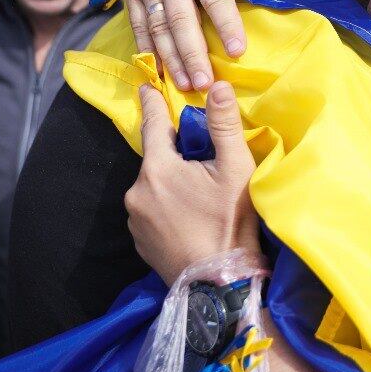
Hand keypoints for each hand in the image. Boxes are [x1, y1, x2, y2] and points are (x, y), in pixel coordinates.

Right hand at [123, 0, 243, 90]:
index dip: (227, 24)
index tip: (239, 51)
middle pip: (182, 19)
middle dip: (194, 53)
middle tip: (206, 83)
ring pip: (159, 28)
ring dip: (171, 60)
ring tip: (186, 85)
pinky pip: (139, 27)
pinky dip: (148, 51)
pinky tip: (158, 74)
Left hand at [125, 81, 259, 284]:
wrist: (219, 286)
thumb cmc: (230, 224)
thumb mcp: (236, 170)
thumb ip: (224, 125)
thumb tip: (217, 86)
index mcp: (157, 169)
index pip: (153, 124)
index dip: (153, 102)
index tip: (146, 85)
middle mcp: (136, 192)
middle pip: (156, 159)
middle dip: (175, 154)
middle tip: (202, 160)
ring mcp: (135, 219)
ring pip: (153, 187)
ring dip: (170, 183)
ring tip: (199, 195)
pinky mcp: (140, 242)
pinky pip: (151, 211)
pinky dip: (166, 207)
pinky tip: (189, 218)